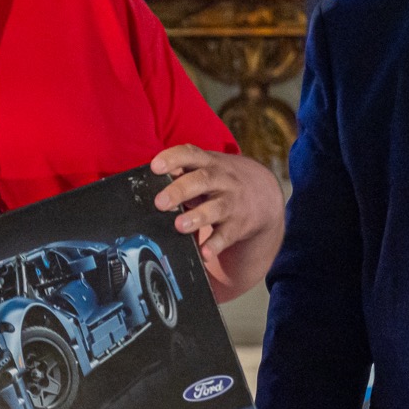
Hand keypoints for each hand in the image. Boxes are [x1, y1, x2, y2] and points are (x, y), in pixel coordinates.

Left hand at [150, 145, 284, 299]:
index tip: (155, 167)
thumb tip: (144, 182)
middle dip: (180, 190)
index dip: (173, 158)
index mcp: (209, 163)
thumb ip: (180, 172)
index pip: (191, 154)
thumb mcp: (205, 169)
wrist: (264, 196)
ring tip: (179, 226)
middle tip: (160, 202)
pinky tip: (204, 254)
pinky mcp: (238, 226)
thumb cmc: (219, 181)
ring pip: (216, 208)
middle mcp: (222, 180)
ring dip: (197, 217)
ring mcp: (232, 203)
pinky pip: (226, 236)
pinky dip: (215, 245)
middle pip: (202, 180)